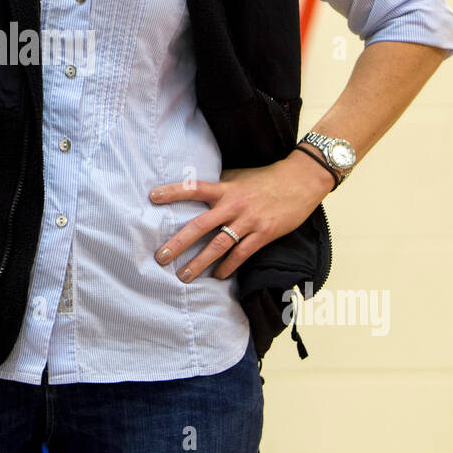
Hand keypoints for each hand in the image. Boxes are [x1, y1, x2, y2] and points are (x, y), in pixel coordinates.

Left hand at [149, 149, 334, 283]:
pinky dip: (227, 267)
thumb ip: (219, 187)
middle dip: (179, 242)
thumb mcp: (239, 177)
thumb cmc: (266, 179)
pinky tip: (217, 276)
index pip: (194, 188)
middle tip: (160, 256)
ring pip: (219, 245)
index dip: (173, 192)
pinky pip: (241, 254)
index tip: (151, 197)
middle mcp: (233, 205)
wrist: (301, 181)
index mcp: (225, 188)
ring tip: (183, 276)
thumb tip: (196, 193)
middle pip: (200, 225)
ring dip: (199, 262)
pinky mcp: (264, 234)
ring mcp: (249, 221)